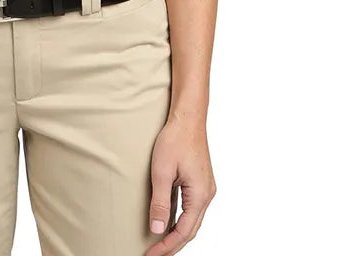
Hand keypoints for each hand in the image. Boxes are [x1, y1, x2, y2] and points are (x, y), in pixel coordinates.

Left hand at [145, 114, 215, 255]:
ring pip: (192, 219)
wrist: (188, 116)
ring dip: (177, 233)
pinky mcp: (200, 181)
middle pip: (191, 229)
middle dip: (173, 244)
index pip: (184, 231)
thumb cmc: (175, 139)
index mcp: (200, 195)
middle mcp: (207, 194)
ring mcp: (205, 187)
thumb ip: (161, 203)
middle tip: (154, 254)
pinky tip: (168, 222)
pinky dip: (180, 219)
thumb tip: (158, 230)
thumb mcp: (162, 172)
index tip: (151, 255)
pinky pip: (191, 207)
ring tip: (159, 243)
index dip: (167, 246)